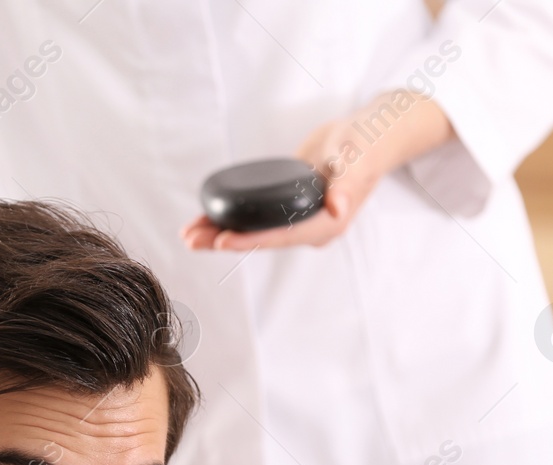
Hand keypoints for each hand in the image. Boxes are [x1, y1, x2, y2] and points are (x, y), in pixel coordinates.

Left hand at [183, 92, 452, 253]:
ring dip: (220, 233)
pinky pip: (254, 217)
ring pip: (253, 231)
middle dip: (225, 241)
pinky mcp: (284, 208)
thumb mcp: (356, 159)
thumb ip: (347, 184)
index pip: (282, 236)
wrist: (365, 135)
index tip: (222, 241)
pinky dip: (230, 218)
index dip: (251, 240)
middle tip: (192, 240)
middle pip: (261, 239)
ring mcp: (295, 220)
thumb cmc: (364, 144)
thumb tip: (338, 207)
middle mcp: (309, 228)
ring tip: (188, 235)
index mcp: (327, 224)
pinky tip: (204, 220)